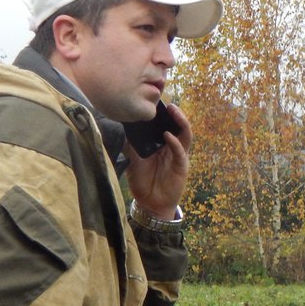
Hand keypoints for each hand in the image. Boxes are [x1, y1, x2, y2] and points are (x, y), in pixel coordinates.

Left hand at [125, 103, 190, 220]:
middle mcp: (172, 148)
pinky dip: (176, 143)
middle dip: (175, 114)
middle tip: (167, 103)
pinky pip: (180, 152)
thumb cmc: (142, 181)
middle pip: (178, 127)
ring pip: (184, 136)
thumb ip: (130, 145)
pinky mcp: (181, 167)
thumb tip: (119, 127)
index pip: (165, 125)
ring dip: (181, 122)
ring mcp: (178, 157)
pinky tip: (168, 135)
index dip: (163, 114)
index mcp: (161, 144)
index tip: (155, 102)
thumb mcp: (132, 159)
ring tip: (173, 111)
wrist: (150, 203)